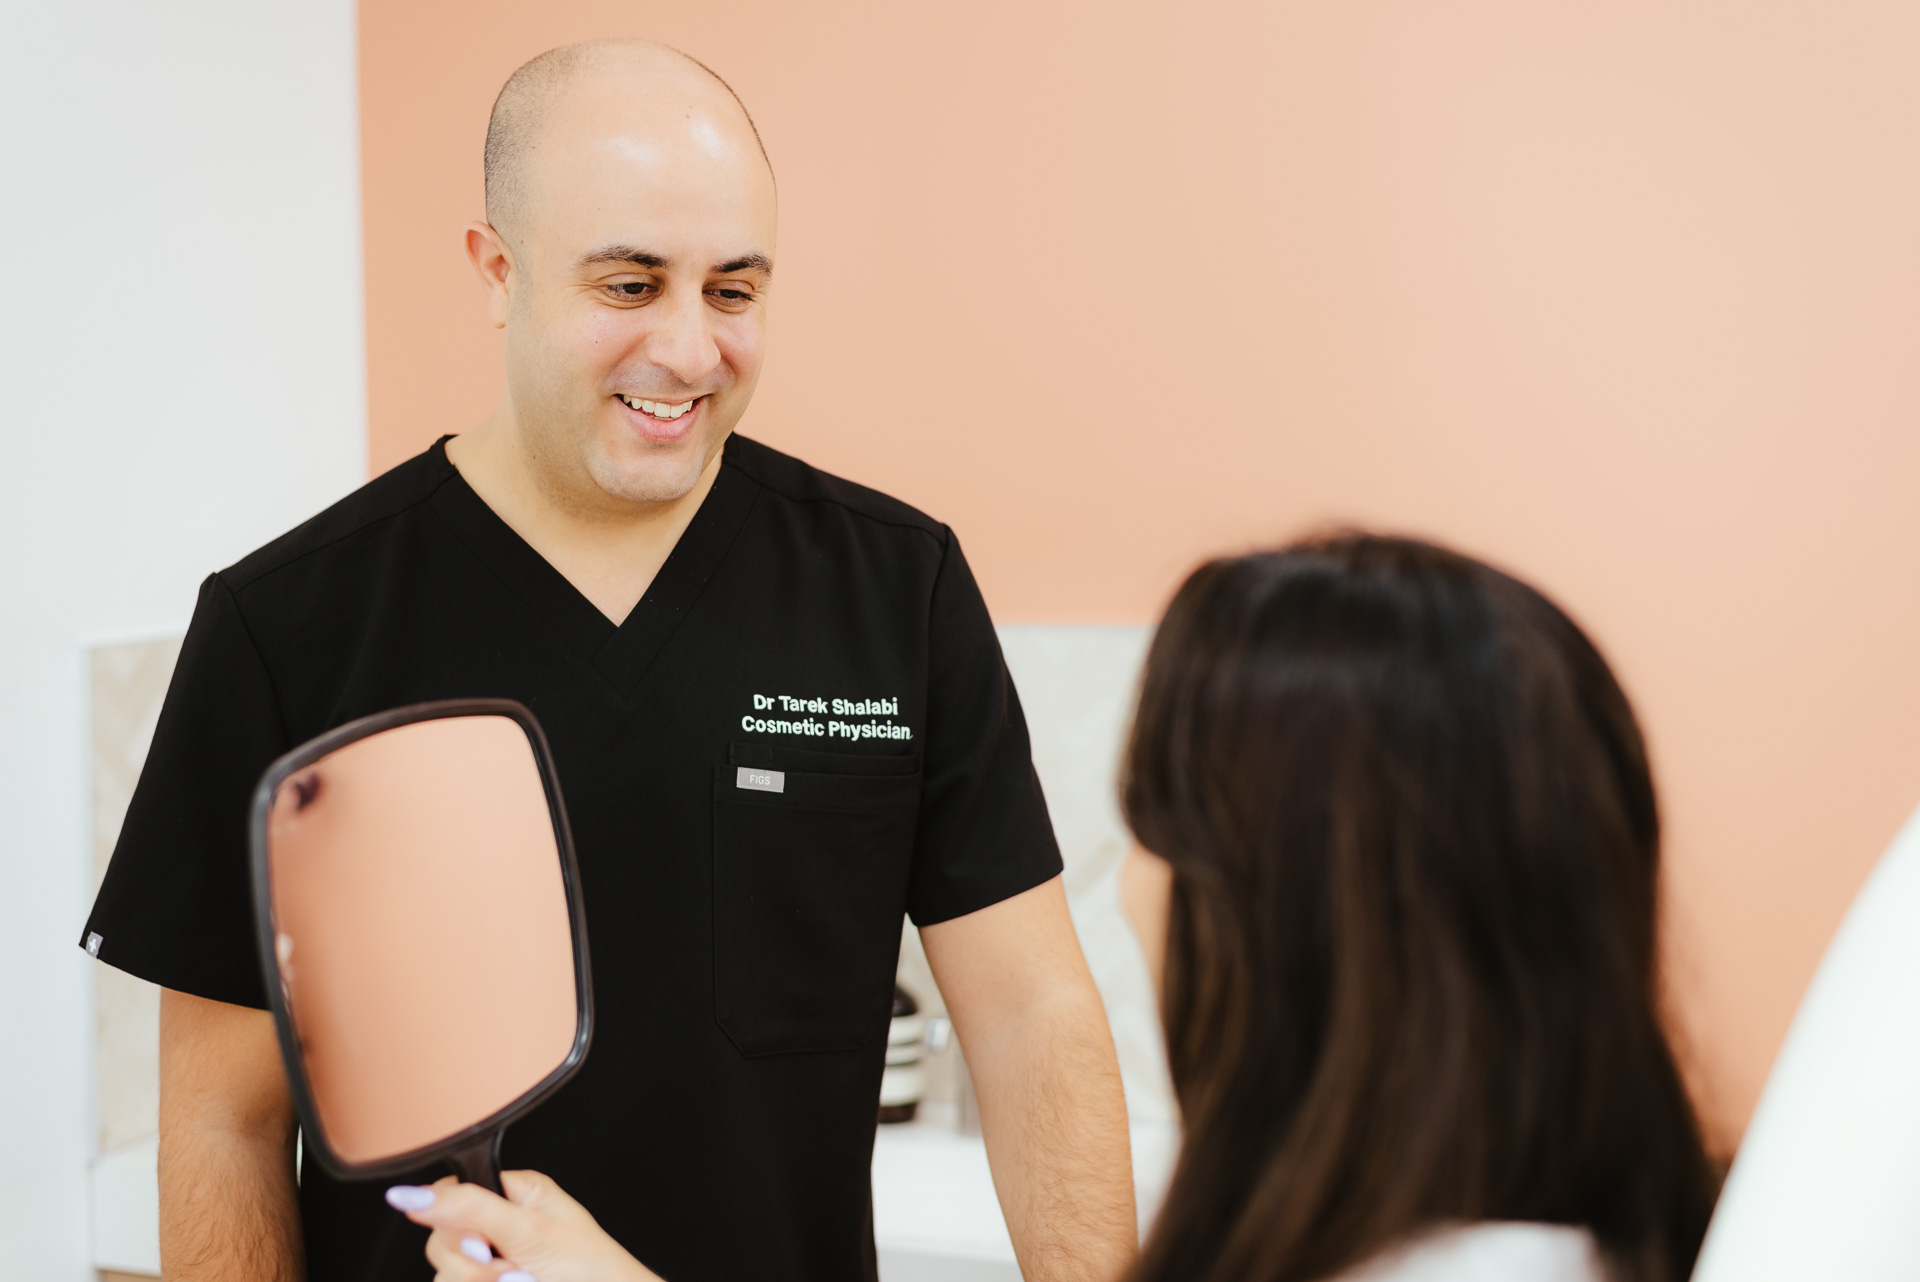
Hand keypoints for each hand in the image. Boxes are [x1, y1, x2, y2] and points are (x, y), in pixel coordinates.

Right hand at [387, 1171, 662, 1281]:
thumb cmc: (593, 1270)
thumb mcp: (530, 1233)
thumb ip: (472, 1211)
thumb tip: (414, 1195)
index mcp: (514, 1195)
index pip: (451, 1194)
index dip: (453, 1222)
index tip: (482, 1244)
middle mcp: (500, 1225)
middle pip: (443, 1240)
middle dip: (472, 1266)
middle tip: (512, 1270)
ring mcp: (494, 1262)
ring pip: (447, 1274)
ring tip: (522, 1281)